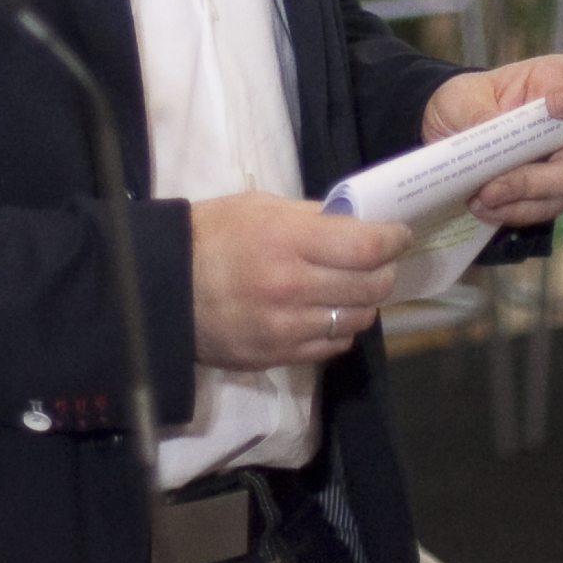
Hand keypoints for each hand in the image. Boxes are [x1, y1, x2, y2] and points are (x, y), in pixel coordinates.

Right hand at [191, 192, 410, 370]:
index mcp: (286, 239)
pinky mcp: (280, 355)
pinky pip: (334, 345)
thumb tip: (356, 223)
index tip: (398, 235)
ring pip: (358, 319)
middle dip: (384, 271)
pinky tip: (328, 312)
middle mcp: (292, 286)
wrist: (164, 288)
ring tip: (352, 288)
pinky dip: (341, 328)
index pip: (365, 247)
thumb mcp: (259, 207)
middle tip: (378, 261)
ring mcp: (288, 326)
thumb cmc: (212, 236)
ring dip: (364, 302)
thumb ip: (311, 216)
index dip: (392, 240)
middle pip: (371, 286)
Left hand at [420, 56, 562, 229]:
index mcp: (559, 81)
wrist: (451, 129)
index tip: (555, 106)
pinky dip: (513, 212)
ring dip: (520, 200)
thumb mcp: (463, 96)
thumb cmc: (467, 101)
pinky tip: (484, 209)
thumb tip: (492, 145)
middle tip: (492, 188)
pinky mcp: (551, 190)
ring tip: (480, 201)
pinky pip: (544, 208)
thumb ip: (478, 114)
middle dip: (536, 179)